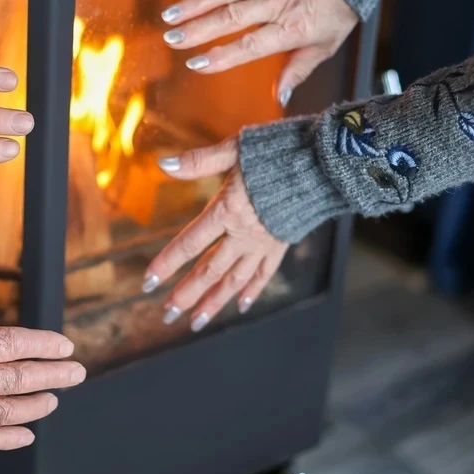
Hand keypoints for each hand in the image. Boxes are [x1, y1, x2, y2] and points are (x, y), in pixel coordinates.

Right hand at [0, 237, 85, 450]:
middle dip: (53, 375)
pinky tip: (23, 437)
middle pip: (18, 379)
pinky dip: (7, 439)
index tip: (63, 345)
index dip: (42, 344)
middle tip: (77, 373)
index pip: (12, 344)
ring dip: (35, 406)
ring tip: (54, 401)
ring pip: (6, 411)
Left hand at [143, 140, 287, 331]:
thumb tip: (163, 164)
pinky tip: (239, 306)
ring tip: (195, 323)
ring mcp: (264, 243)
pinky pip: (264, 274)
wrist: (325, 162)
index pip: (190, 243)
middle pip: (209, 270)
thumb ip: (199, 161)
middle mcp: (244, 234)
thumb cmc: (276, 151)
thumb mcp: (234, 149)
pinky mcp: (281, 244)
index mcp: (228, 211)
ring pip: (234, 280)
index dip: (167, 264)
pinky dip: (251, 291)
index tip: (148, 283)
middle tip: (166, 314)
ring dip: (213, 303)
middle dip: (186, 295)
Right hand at [160, 0, 357, 104]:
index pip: (249, 45)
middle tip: (173, 39)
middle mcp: (274, 3)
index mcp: (289, 28)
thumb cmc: (338, 5)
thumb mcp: (325, 45)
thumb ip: (297, 71)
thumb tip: (279, 98)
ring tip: (171, 15)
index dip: (221, 56)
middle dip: (197, 29)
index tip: (197, 64)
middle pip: (230, 18)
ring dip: (194, 4)